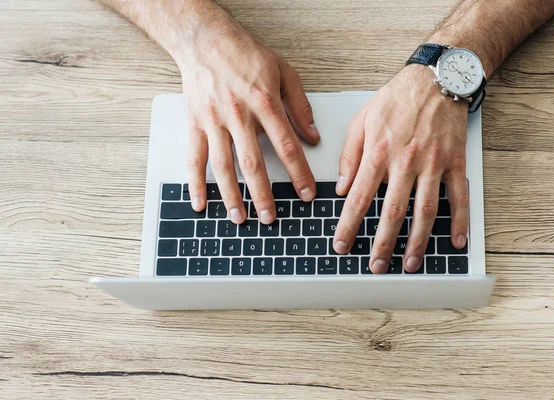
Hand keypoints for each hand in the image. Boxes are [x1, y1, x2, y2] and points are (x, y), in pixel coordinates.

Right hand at [176, 9, 319, 223]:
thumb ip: (300, 106)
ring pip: (223, 165)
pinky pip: (193, 157)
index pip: (286, 146)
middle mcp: (238, 114)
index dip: (298, 173)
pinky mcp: (195, 122)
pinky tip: (200, 203)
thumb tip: (313, 136)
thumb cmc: (246, 54)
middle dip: (263, 194)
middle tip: (271, 218)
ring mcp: (213, 120)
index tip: (306, 193)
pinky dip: (195, 183)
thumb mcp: (283, 72)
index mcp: (264, 103)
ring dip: (231, 195)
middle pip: (253, 162)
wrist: (206, 39)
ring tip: (240, 218)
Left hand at [333, 65, 469, 272]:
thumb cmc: (396, 99)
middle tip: (375, 266)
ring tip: (409, 264)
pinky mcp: (455, 163)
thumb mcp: (361, 121)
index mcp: (378, 153)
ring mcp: (433, 164)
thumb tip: (340, 188)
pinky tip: (455, 242)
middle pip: (391, 212)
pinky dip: (458, 221)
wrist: (436, 78)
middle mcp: (405, 162)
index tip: (341, 245)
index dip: (348, 226)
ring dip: (417, 241)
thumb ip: (349, 156)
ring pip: (425, 211)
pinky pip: (458, 197)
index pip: (358, 198)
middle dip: (382, 244)